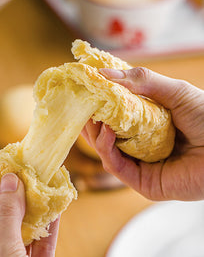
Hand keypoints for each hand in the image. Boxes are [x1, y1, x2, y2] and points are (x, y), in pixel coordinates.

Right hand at [82, 67, 203, 200]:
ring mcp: (139, 165)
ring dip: (94, 133)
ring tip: (93, 116)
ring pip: (105, 152)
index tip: (83, 92)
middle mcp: (140, 145)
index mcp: (146, 125)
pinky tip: (106, 131)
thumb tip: (104, 74)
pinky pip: (116, 166)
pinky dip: (106, 149)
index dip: (98, 106)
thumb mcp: (174, 91)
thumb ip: (142, 80)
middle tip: (81, 104)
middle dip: (90, 121)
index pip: (114, 117)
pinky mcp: (142, 183)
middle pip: (105, 136)